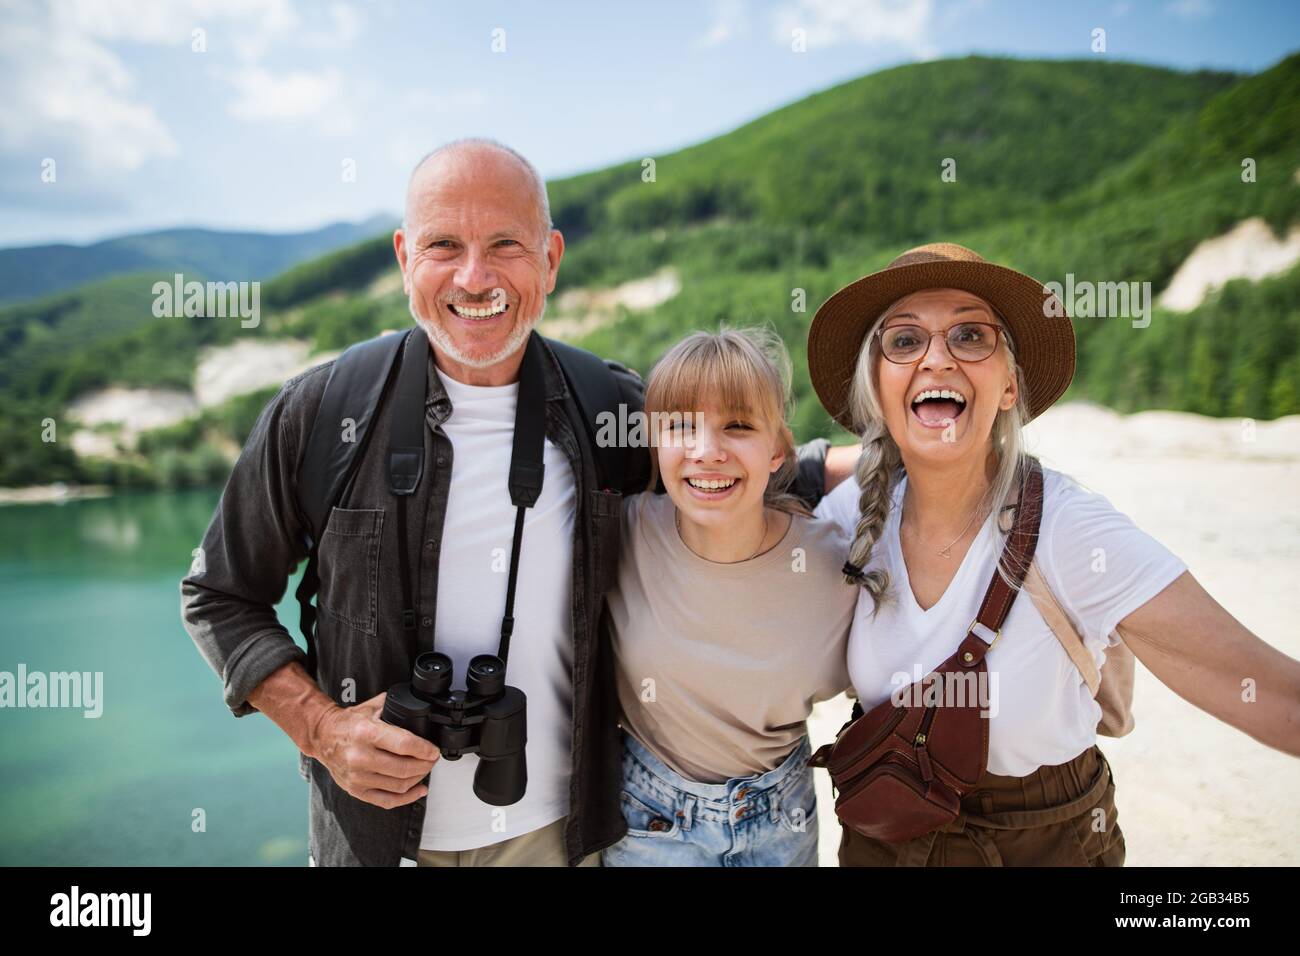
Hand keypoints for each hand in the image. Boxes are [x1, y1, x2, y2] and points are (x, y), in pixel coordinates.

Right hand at [310, 691, 440, 808]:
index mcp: (366, 732)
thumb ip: (396, 706)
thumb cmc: (348, 722)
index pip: (404, 745)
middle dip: (425, 765)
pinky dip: (406, 798)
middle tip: (432, 759)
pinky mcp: (356, 790)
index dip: (424, 750)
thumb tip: (420, 708)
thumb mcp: (372, 707)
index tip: (433, 750)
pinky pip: (387, 800)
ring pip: (398, 785)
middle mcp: (360, 756)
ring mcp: (357, 776)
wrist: (322, 736)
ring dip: (418, 779)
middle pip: (404, 768)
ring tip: (425, 770)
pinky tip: (418, 790)